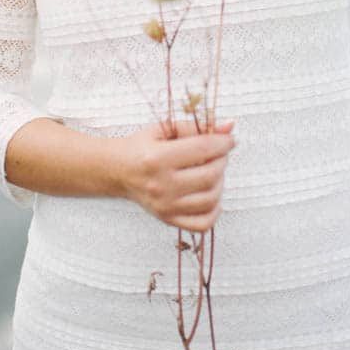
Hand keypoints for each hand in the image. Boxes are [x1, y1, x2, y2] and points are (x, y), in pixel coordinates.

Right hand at [113, 120, 234, 231]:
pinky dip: (215, 209)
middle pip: (210, 175)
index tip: (229, 139)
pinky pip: (203, 223)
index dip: (223, 142)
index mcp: (158, 158)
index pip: (204, 149)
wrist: (119, 170)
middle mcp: (161, 185)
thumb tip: (229, 127)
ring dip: (220, 182)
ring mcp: (165, 206)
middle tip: (219, 153)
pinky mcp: (168, 219)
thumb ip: (197, 127)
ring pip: (211, 198)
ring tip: (213, 170)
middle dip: (222, 160)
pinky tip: (210, 193)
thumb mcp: (165, 129)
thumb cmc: (143, 146)